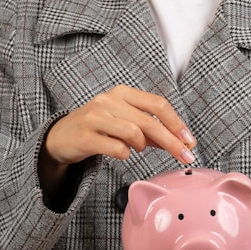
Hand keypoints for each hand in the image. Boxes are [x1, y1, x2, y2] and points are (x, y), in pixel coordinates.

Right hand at [39, 84, 196, 192]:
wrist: (60, 136)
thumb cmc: (97, 128)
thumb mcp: (124, 122)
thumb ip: (150, 131)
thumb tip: (180, 141)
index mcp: (123, 93)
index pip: (157, 104)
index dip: (176, 123)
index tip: (190, 141)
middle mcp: (109, 100)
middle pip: (149, 121)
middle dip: (171, 141)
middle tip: (185, 156)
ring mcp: (96, 117)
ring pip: (133, 132)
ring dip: (142, 145)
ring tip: (138, 149)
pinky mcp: (85, 136)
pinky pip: (116, 148)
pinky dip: (125, 154)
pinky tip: (121, 153)